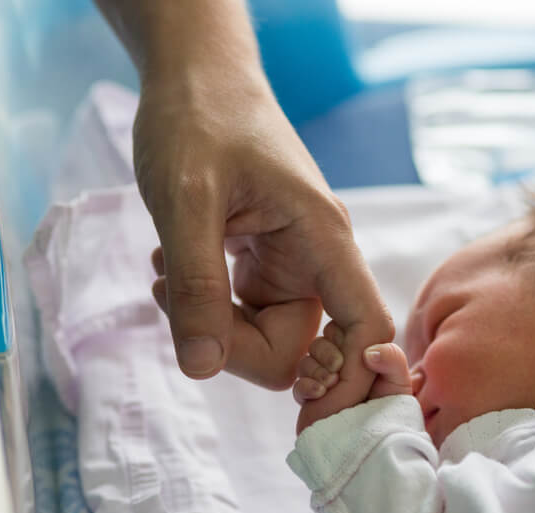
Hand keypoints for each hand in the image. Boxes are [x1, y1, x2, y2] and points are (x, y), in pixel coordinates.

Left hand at [136, 63, 392, 400]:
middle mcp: (316, 260)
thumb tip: (202, 369)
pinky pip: (240, 315)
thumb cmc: (198, 121)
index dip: (351, 379)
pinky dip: (201, 304)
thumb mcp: (185, 201)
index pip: (366, 326)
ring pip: (263, 338)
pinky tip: (172, 260)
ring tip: (168, 267)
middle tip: (176, 298)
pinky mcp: (261, 266)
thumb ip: (196, 287)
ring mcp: (289, 266)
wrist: (192, 79)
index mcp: (323, 240)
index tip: (306, 410)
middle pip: (298, 350)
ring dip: (208, 321)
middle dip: (232, 344)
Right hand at [295, 321, 412, 432]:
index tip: (358, 354)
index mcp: (360, 354)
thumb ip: (392, 358)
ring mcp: (323, 382)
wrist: (371, 447)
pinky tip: (319, 392)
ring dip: (316, 369)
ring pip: (306, 361)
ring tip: (330, 384)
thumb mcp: (398, 383)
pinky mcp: (311, 400)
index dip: (343, 338)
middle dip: (327, 353)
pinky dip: (306, 386)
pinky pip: (298, 384)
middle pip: (320, 342)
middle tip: (339, 370)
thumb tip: (368, 351)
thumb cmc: (390, 414)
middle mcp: (340, 366)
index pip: (341, 330)